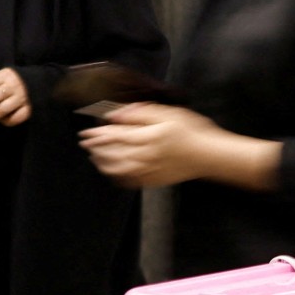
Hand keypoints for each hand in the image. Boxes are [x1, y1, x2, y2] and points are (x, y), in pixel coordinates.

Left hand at [0, 68, 30, 126]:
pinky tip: (5, 117)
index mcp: (5, 75)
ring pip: (1, 110)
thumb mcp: (0, 78)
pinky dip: (6, 121)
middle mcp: (14, 86)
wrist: (40, 81)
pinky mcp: (29, 109)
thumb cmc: (13, 82)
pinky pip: (13, 119)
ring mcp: (22, 97)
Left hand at [78, 103, 231, 187]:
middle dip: (96, 148)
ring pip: (117, 169)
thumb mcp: (169, 114)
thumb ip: (142, 113)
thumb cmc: (192, 131)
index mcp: (148, 137)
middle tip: (85, 142)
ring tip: (94, 156)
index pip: (116, 136)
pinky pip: (128, 181)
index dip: (99, 134)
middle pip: (112, 153)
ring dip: (102, 162)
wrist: (209, 155)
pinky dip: (116, 176)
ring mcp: (148, 171)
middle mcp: (144, 156)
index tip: (86, 132)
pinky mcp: (152, 180)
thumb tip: (117, 114)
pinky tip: (113, 172)